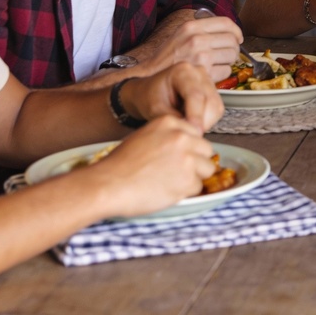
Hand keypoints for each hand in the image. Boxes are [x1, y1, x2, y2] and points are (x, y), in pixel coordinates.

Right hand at [85, 116, 218, 217]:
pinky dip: (186, 192)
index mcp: (170, 122)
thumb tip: (187, 147)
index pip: (195, 133)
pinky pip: (198, 187)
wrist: (108, 185)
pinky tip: (166, 190)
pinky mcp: (188, 180)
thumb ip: (167, 137)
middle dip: (196, 162)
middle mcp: (182, 137)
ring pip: (207, 169)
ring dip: (193, 178)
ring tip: (169, 181)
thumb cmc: (120, 165)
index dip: (188, 148)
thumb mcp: (144, 137)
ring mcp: (187, 158)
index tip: (176, 157)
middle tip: (175, 172)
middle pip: (206, 150)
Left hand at [121, 62, 224, 132]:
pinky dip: (207, 120)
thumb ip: (173, 119)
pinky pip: (217, 110)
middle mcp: (198, 72)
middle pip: (210, 101)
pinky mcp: (212, 91)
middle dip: (202, 122)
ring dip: (205, 122)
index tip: (195, 133)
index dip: (196, 116)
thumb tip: (189, 130)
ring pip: (216, 107)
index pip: (195, 95)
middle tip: (189, 135)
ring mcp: (207, 80)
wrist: (149, 92)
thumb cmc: (150, 97)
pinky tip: (192, 121)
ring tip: (188, 126)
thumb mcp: (155, 110)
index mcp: (182, 71)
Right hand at [142, 13, 242, 81]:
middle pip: (232, 40)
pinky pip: (226, 71)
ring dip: (229, 61)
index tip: (238, 38)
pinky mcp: (204, 72)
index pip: (226, 23)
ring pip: (232, 56)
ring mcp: (200, 55)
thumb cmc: (168, 57)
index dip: (236, 31)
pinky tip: (212, 73)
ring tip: (218, 63)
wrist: (151, 76)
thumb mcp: (182, 35)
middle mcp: (196, 39)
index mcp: (191, 27)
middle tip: (227, 54)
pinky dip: (223, 73)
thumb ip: (202, 30)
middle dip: (234, 48)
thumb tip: (230, 31)